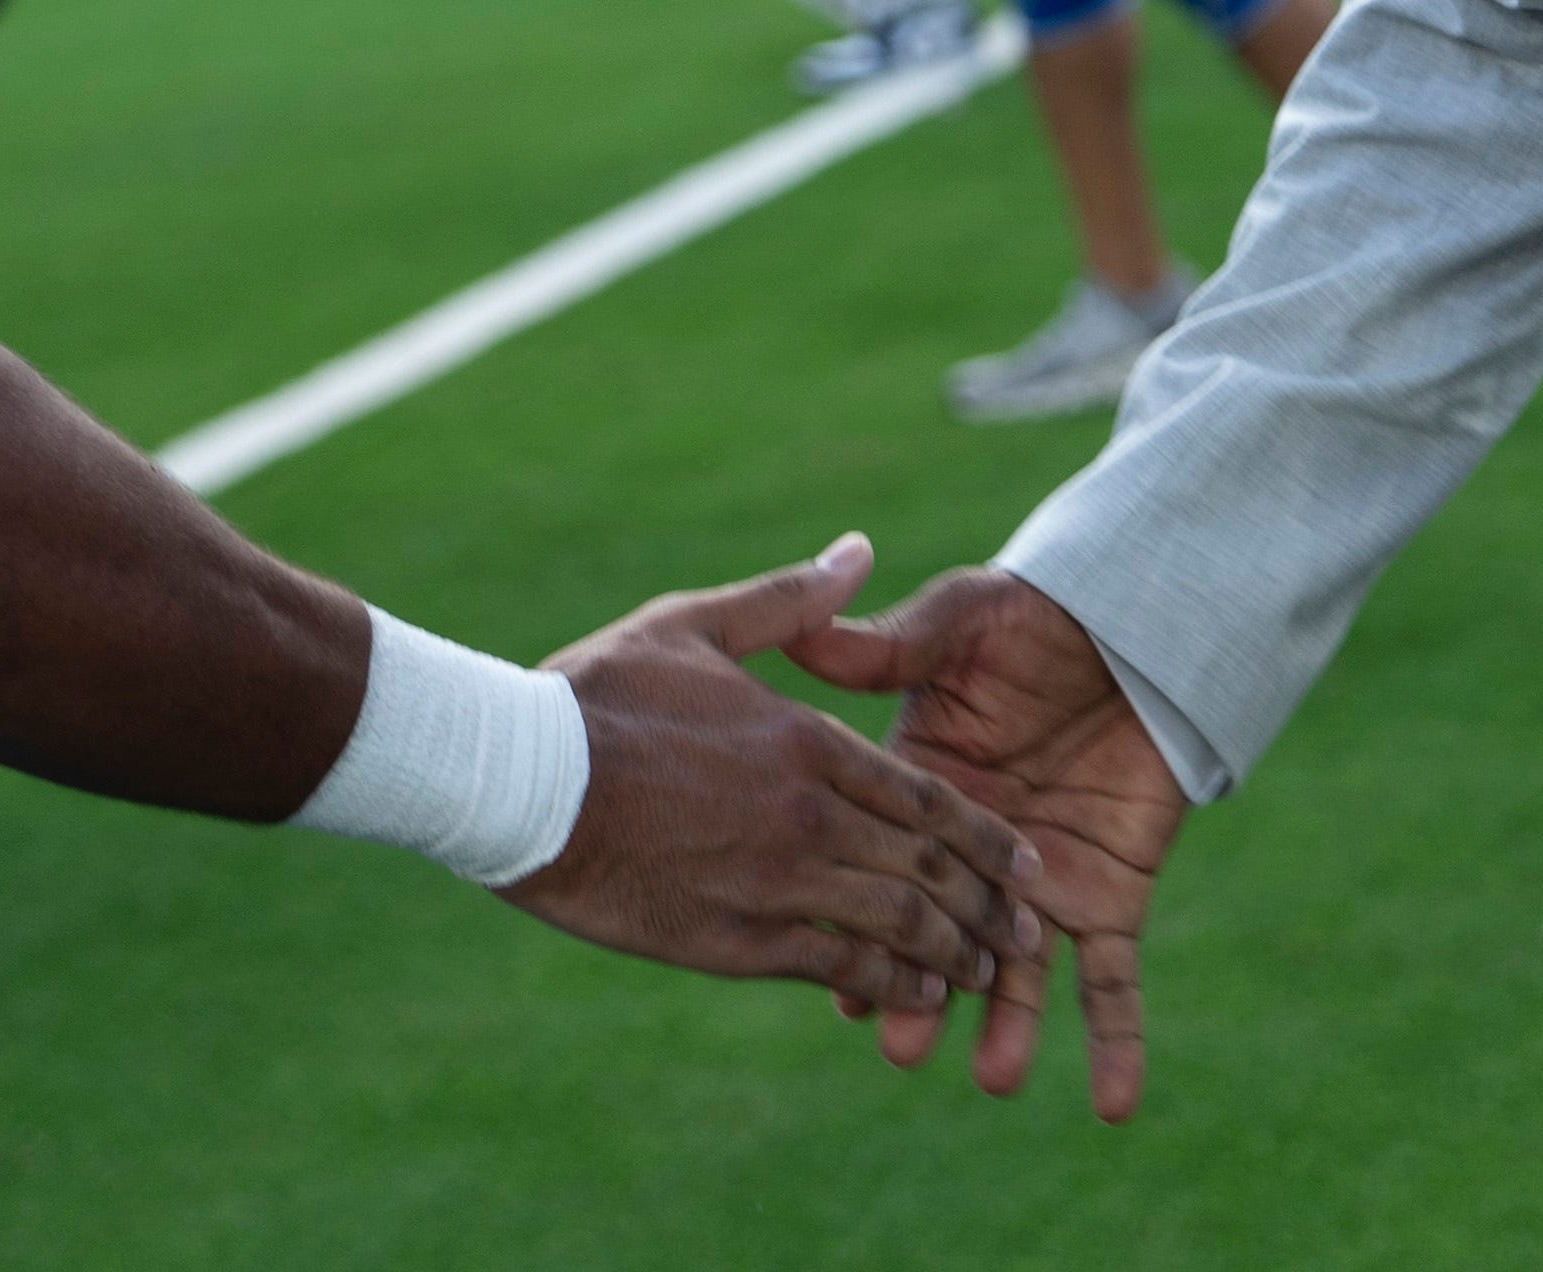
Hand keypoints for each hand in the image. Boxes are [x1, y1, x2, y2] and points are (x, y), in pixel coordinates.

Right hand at [500, 535, 1045, 1022]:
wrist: (516, 778)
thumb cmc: (599, 695)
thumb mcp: (696, 626)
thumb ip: (789, 601)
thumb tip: (860, 549)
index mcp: (805, 740)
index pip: (925, 798)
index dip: (985, 836)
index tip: (1026, 860)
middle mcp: (807, 815)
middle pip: (927, 868)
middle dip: (987, 905)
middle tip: (1025, 930)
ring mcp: (774, 881)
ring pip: (893, 925)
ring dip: (951, 951)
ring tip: (988, 971)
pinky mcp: (731, 938)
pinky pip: (832, 965)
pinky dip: (883, 981)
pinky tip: (912, 993)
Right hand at [786, 566, 1188, 1118]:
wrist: (1137, 627)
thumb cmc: (1035, 617)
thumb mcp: (960, 623)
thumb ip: (888, 646)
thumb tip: (802, 628)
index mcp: (922, 802)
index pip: (887, 869)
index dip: (866, 922)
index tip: (839, 978)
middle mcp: (972, 864)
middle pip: (943, 937)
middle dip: (923, 992)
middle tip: (898, 1042)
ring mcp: (1041, 894)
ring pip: (1019, 978)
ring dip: (1008, 1028)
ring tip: (994, 1075)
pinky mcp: (1108, 902)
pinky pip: (1113, 984)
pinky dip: (1118, 1041)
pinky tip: (1116, 1104)